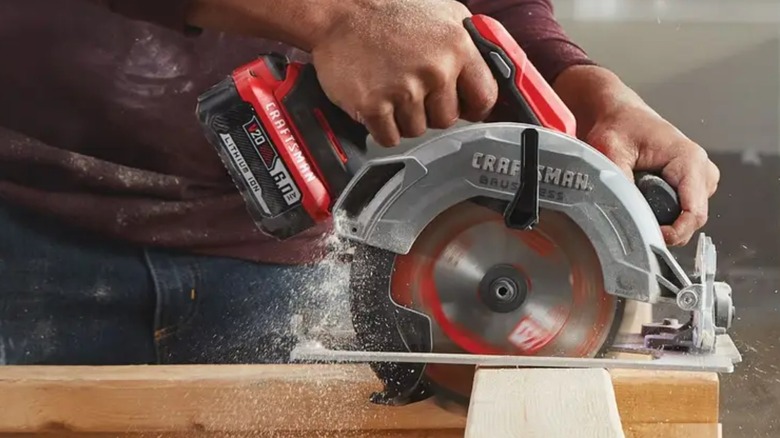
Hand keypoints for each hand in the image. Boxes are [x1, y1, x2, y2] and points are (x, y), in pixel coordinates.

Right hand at [310, 0, 497, 146]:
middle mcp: (435, 70)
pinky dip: (381, 127)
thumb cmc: (389, 9)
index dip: (472, 106)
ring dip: (403, 118)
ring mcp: (404, 90)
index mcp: (458, 47)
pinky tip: (376, 102)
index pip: (484, 97)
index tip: (463, 107)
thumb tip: (487, 71)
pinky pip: (389, 138)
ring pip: (417, 130)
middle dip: (430, 111)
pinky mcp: (374, 106)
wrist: (339, 9)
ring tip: (389, 88)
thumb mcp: (444, 12)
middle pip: (446, 120)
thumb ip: (469, 44)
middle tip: (410, 88)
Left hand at [554, 66, 719, 245]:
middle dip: (664, 227)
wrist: (619, 115)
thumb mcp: (611, 153)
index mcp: (689, 160)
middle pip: (691, 220)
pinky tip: (642, 200)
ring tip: (635, 201)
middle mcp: (701, 170)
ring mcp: (699, 179)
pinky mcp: (689, 185)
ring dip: (661, 219)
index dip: (673, 233)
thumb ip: (620, 183)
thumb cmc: (618, 127)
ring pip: (685, 219)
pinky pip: (680, 212)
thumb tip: (626, 214)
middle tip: (632, 217)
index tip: (649, 238)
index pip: (694, 213)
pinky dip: (661, 214)